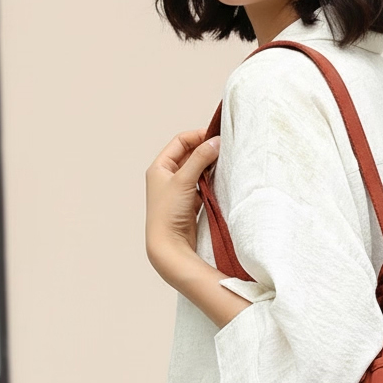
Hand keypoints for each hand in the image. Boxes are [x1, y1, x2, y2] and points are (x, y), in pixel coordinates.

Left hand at [145, 128, 220, 273]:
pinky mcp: (188, 203)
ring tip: (224, 164)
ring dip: (209, 166)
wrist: (169, 246)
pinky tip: (220, 181)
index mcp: (159, 167)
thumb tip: (215, 142)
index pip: (180, 142)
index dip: (198, 136)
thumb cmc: (168, 213)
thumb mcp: (184, 180)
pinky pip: (201, 185)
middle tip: (224, 150)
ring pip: (197, 170)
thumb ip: (200, 158)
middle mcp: (166, 177)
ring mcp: (178, 190)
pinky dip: (210, 181)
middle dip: (206, 151)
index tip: (216, 138)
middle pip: (189, 155)